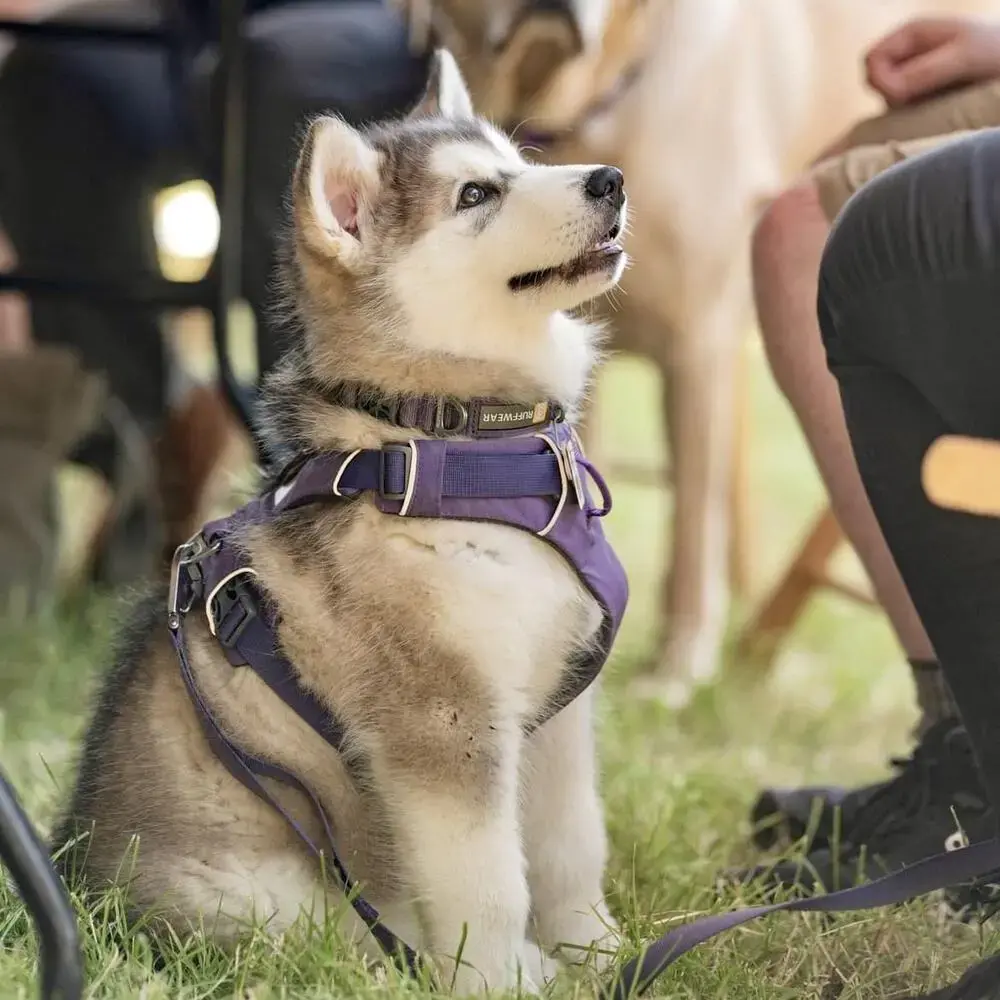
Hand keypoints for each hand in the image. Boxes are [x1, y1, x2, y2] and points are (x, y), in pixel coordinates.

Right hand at [865, 17, 999, 107]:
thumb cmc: (997, 50)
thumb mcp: (963, 57)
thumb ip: (925, 71)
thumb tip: (889, 92)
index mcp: (911, 34)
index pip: (871, 59)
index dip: (880, 79)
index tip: (901, 95)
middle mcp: (907, 54)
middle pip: (874, 81)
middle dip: (890, 95)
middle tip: (919, 101)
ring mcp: (912, 76)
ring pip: (885, 99)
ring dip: (903, 108)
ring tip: (934, 105)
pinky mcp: (920, 96)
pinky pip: (900, 111)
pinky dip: (911, 116)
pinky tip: (934, 112)